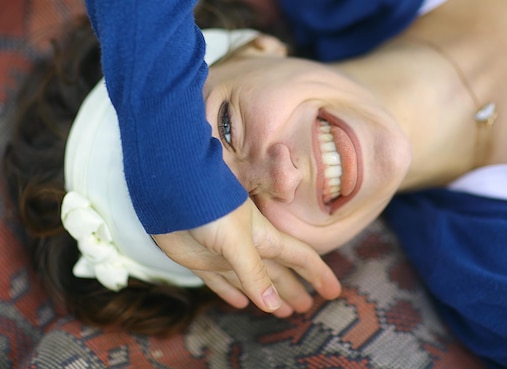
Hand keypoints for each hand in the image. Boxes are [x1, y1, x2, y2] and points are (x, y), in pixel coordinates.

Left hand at [152, 198, 340, 315]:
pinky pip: (221, 282)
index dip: (318, 274)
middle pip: (278, 273)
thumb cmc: (211, 209)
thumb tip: (271, 305)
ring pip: (253, 280)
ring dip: (268, 295)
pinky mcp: (202, 261)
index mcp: (266, 238)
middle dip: (293, 290)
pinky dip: (232, 293)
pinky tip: (240, 303)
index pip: (300, 257)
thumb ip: (254, 272)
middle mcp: (250, 247)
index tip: (333, 291)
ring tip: (281, 312)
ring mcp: (226, 255)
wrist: (172, 195)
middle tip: (306, 308)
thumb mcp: (239, 241)